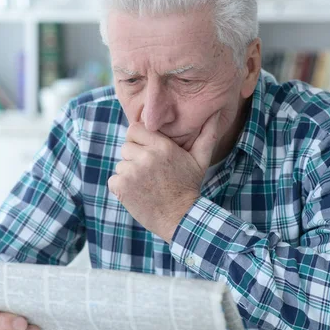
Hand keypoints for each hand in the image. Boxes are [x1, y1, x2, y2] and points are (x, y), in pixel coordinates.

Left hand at [108, 111, 219, 241]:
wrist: (181, 218)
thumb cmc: (189, 186)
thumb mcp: (201, 159)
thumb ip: (206, 134)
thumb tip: (215, 112)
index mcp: (162, 146)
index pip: (134, 129)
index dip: (138, 139)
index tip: (146, 150)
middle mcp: (146, 157)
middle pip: (126, 146)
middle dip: (134, 157)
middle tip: (149, 172)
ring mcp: (132, 172)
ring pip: (121, 165)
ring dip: (129, 174)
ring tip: (146, 184)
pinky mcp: (122, 187)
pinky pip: (114, 180)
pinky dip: (121, 187)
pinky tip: (137, 194)